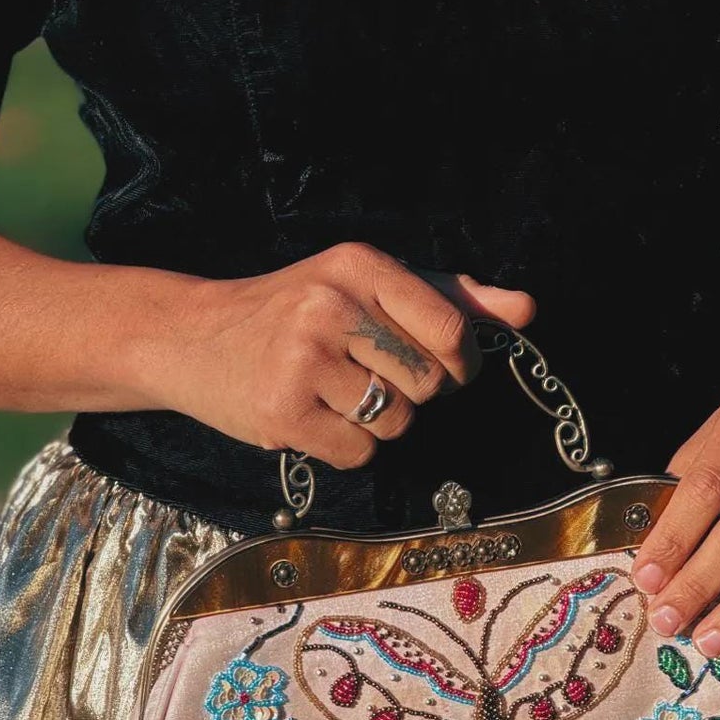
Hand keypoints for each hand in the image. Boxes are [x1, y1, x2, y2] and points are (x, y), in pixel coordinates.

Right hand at [143, 241, 534, 468]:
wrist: (193, 337)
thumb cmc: (294, 312)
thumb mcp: (366, 287)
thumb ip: (448, 298)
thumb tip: (526, 309)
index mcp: (359, 265)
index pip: (449, 328)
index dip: (458, 362)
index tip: (440, 366)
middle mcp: (331, 305)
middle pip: (429, 384)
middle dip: (411, 393)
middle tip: (367, 377)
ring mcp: (305, 360)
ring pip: (396, 422)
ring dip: (377, 423)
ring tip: (335, 395)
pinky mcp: (284, 413)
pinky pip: (358, 454)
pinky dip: (345, 448)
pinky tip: (313, 418)